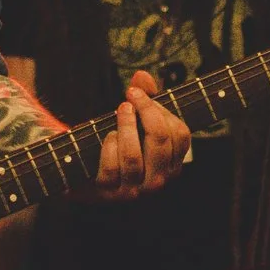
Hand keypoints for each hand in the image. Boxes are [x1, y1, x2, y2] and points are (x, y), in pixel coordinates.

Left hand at [80, 70, 188, 200]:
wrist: (89, 178)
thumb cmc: (121, 147)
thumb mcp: (137, 122)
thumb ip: (144, 97)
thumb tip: (142, 76)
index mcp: (173, 163)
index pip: (180, 133)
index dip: (160, 108)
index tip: (139, 93)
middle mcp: (159, 179)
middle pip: (160, 140)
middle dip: (145, 111)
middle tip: (129, 96)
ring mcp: (135, 190)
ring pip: (133, 155)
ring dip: (125, 126)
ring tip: (120, 111)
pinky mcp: (111, 193)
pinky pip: (111, 166)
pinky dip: (108, 146)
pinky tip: (107, 136)